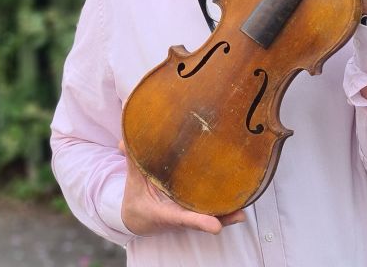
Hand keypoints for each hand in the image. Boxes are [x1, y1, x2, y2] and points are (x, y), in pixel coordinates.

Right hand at [118, 141, 245, 235]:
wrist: (137, 219)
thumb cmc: (138, 199)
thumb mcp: (133, 182)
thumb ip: (133, 160)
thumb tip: (124, 141)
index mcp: (163, 213)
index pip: (181, 218)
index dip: (197, 221)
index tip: (215, 226)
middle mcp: (179, 216)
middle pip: (202, 220)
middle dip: (219, 218)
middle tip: (238, 215)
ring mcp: (188, 216)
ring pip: (210, 218)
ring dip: (226, 216)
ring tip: (242, 213)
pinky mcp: (193, 212)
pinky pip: (212, 214)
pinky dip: (225, 214)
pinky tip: (240, 212)